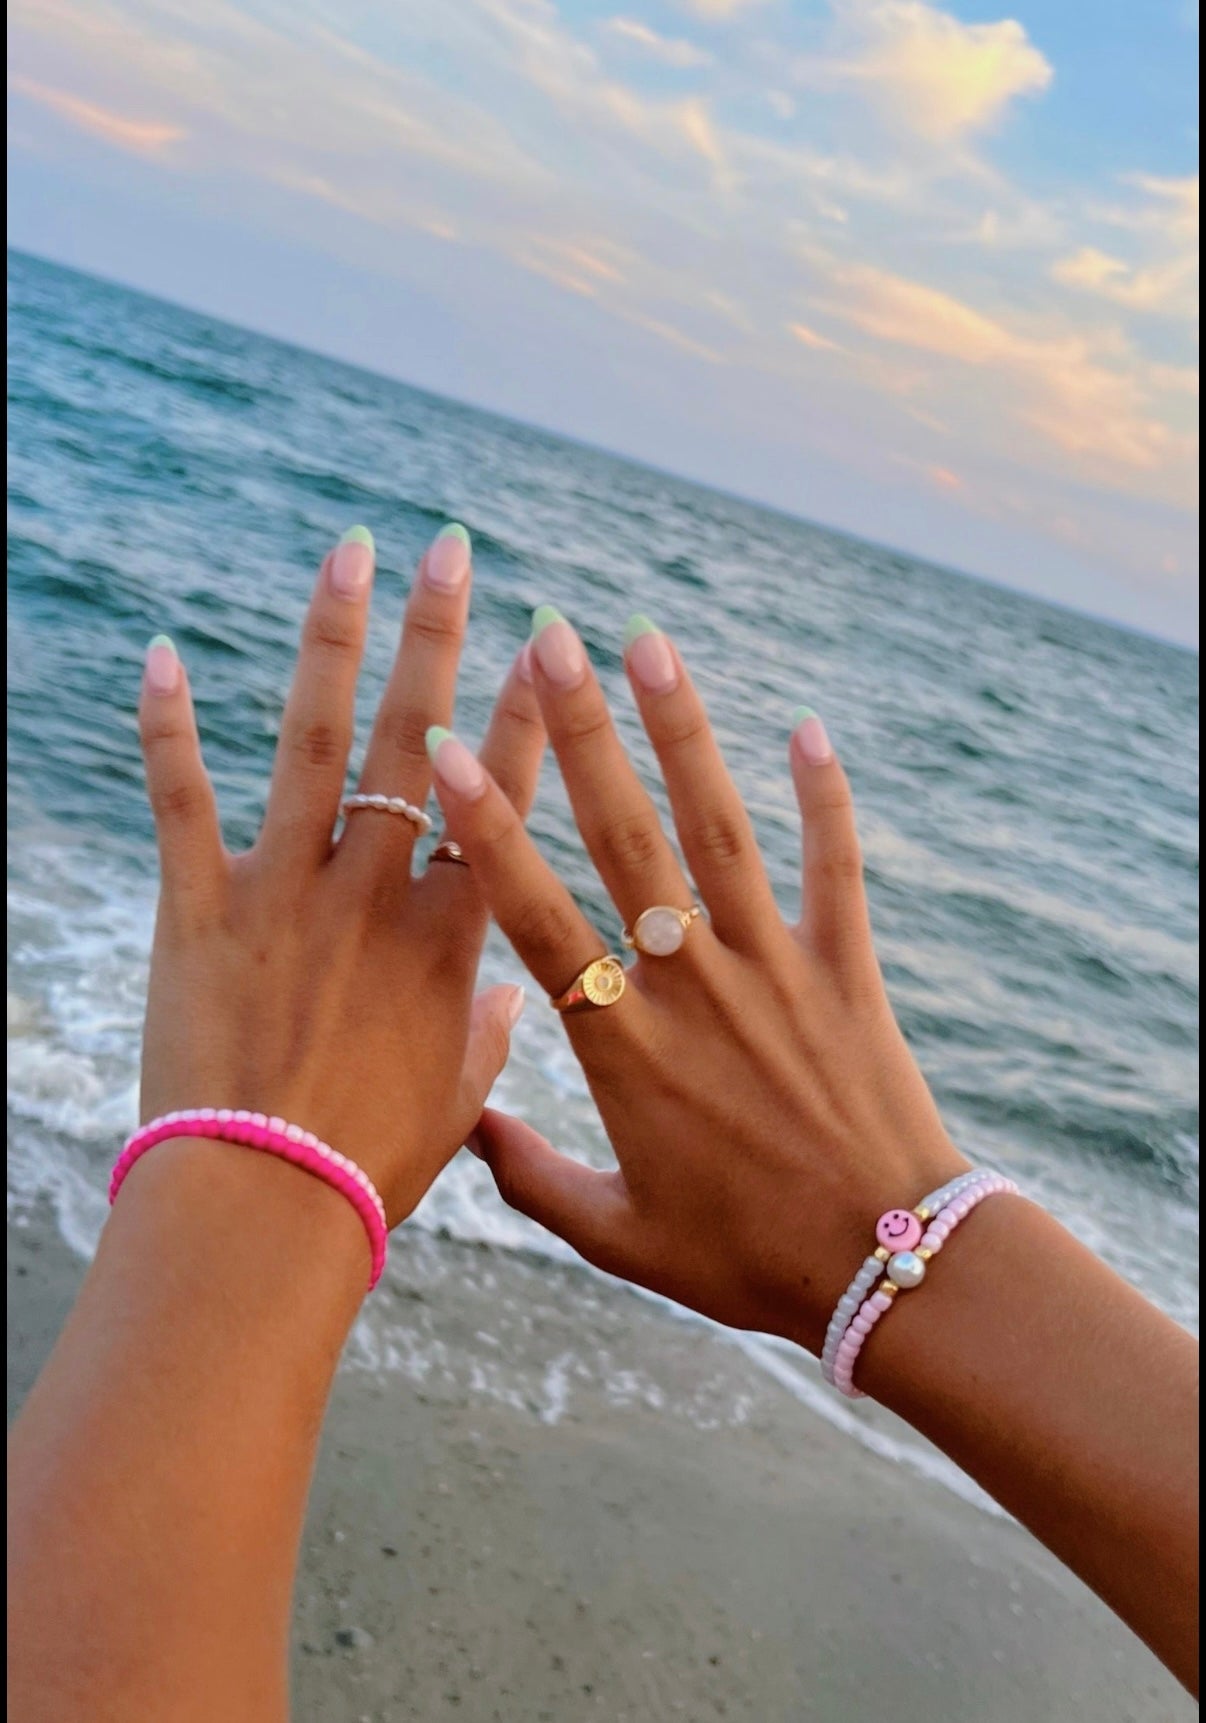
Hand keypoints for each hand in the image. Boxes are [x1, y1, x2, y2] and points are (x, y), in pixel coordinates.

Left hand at [137, 525, 541, 1226]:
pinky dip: (169, 725)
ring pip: (313, 741)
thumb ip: (487, 1038)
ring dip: (332, 639)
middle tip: (449, 549)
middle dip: (437, 635)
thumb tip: (510, 1003)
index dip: (525, 716)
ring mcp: (284, 891)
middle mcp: (374, 891)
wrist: (263, 1207)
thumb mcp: (455, 1104)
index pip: (499, 800)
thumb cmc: (369, 1167)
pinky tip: (162, 650)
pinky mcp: (196, 909)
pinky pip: (179, 800)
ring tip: (348, 554)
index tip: (544, 647)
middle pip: (415, 738)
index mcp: (447, 936)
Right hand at [426, 609, 967, 1351]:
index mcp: (624, 1048)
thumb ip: (530, 1178)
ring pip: (722, 832)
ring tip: (650, 643)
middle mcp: (693, 988)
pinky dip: (825, 799)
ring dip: (685, 733)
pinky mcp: (846, 970)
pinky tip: (807, 728)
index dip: (490, 831)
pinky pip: (836, 869)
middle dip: (582, 735)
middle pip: (626, 841)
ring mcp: (775, 970)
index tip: (451, 751)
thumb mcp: (619, 1238)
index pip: (539, 918)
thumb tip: (461, 1126)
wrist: (888, 1268)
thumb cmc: (746, 1258)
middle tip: (549, 639)